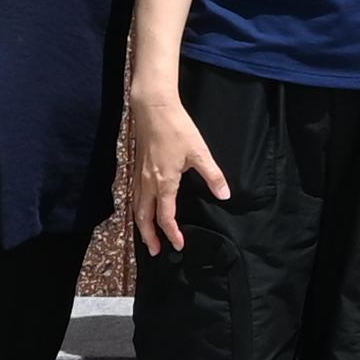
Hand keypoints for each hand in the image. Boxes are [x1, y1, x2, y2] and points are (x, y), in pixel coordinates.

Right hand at [122, 83, 228, 259]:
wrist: (153, 108)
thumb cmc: (176, 128)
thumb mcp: (200, 152)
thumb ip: (213, 175)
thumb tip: (225, 194)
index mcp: (164, 183)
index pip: (166, 216)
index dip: (172, 233)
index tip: (179, 244)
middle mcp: (147, 183)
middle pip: (143, 217)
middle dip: (149, 236)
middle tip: (156, 251)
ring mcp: (139, 175)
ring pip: (136, 207)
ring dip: (141, 224)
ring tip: (147, 236)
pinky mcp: (136, 167)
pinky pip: (134, 195)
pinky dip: (137, 209)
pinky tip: (142, 208)